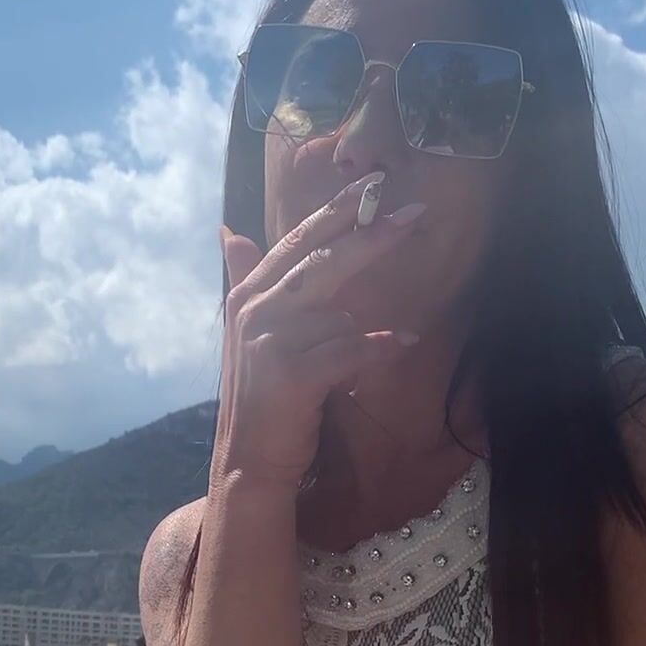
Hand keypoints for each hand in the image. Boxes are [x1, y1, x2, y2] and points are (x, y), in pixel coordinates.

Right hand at [216, 178, 424, 489]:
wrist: (249, 461)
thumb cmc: (263, 398)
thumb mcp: (250, 333)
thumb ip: (248, 279)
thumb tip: (232, 232)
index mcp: (250, 294)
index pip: (299, 239)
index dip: (339, 210)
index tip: (376, 183)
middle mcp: (256, 310)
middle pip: (322, 258)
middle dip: (371, 233)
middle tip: (414, 213)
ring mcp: (271, 341)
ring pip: (340, 315)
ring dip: (358, 337)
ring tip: (360, 358)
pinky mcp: (291, 374)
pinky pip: (350, 349)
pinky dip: (378, 349)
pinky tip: (402, 344)